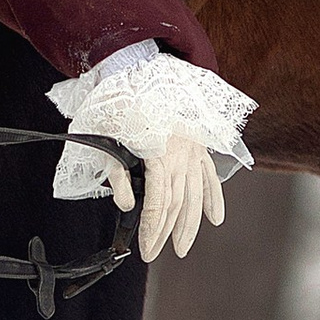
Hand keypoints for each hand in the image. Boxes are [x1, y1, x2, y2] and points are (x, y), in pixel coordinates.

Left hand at [48, 46, 254, 259]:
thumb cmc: (116, 102)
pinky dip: (213, 197)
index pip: (159, 203)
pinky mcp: (198, 142)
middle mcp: (181, 153)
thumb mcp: (104, 136)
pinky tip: (215, 219)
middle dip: (167, 232)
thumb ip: (115, 173)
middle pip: (177, 202)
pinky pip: (210, 175)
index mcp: (159, 153)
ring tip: (183, 246)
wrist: (139, 67)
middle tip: (157, 252)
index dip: (152, 230)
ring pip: (195, 193)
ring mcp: (194, 148)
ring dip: (191, 223)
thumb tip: (126, 205)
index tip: (146, 251)